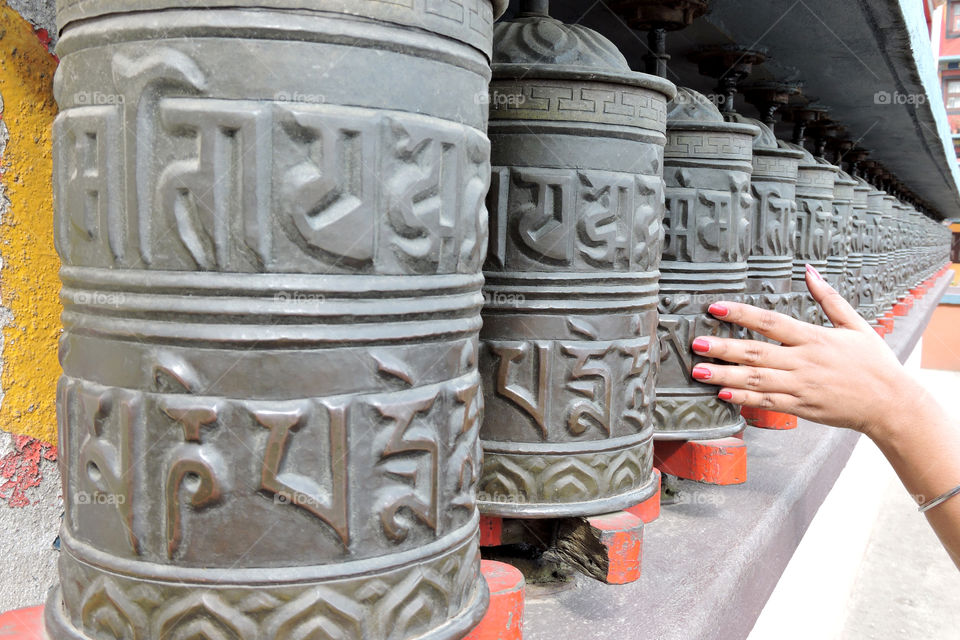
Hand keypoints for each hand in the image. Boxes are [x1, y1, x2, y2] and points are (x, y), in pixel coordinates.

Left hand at [690, 264, 923, 437]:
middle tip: (696, 343)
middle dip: (724, 348)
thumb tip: (810, 270)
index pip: (771, 322)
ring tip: (699, 371)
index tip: (715, 308)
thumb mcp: (856, 325)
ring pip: (756, 379)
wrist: (890, 404)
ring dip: (725, 375)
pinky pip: (767, 402)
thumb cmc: (874, 363)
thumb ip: (829, 298)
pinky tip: (722, 394)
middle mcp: (803, 362)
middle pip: (756, 352)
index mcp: (814, 338)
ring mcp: (800, 386)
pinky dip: (744, 399)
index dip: (741, 314)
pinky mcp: (800, 407)